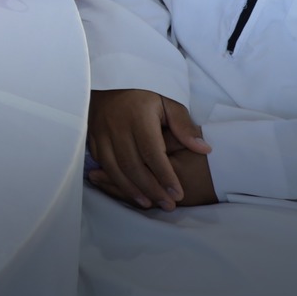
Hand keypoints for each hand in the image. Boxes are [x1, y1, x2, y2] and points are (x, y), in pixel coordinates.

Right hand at [86, 89, 211, 210]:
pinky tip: (131, 192)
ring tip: (149, 203)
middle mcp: (116, 125)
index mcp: (138, 116)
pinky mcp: (93, 140)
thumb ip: (184, 126)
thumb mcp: (167, 104)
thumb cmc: (143, 99)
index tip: (177, 194)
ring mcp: (101, 134)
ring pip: (114, 168)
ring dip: (132, 190)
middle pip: (132, 164)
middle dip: (151, 188)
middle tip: (168, 205)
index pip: (152, 152)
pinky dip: (116, 182)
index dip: (165, 175)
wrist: (108, 89)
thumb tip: (204, 149)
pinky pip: (104, 166)